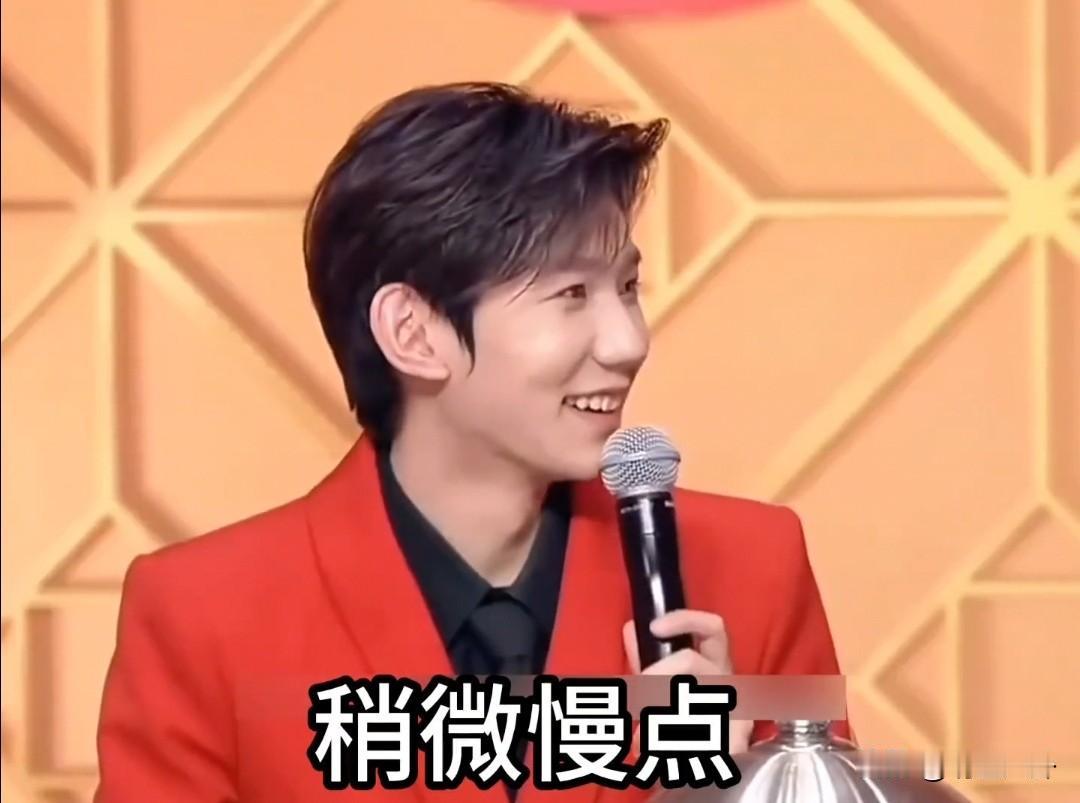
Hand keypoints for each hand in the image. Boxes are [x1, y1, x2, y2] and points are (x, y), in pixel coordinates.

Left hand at [622, 610, 753, 755]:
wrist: (705, 771)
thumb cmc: (684, 718)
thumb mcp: (663, 684)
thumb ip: (648, 657)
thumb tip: (632, 628)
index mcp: (715, 663)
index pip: (713, 628)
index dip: (685, 620)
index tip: (653, 627)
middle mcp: (729, 682)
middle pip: (691, 661)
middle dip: (657, 671)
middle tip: (640, 688)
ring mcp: (735, 710)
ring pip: (685, 699)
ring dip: (655, 716)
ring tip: (641, 736)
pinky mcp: (735, 740)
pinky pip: (694, 735)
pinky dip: (661, 742)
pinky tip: (652, 749)